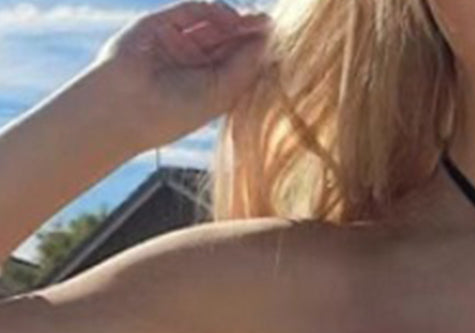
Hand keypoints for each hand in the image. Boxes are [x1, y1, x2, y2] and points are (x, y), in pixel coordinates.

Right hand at [90, 0, 274, 150]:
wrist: (127, 106)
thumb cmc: (174, 112)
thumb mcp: (219, 93)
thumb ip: (244, 67)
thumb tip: (268, 40)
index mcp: (208, 86)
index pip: (238, 62)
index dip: (257, 51)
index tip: (280, 43)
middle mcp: (193, 63)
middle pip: (229, 40)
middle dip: (249, 32)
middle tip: (272, 24)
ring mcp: (177, 41)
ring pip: (212, 23)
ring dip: (234, 20)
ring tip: (254, 21)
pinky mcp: (161, 23)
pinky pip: (191, 10)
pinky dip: (211, 10)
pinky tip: (230, 18)